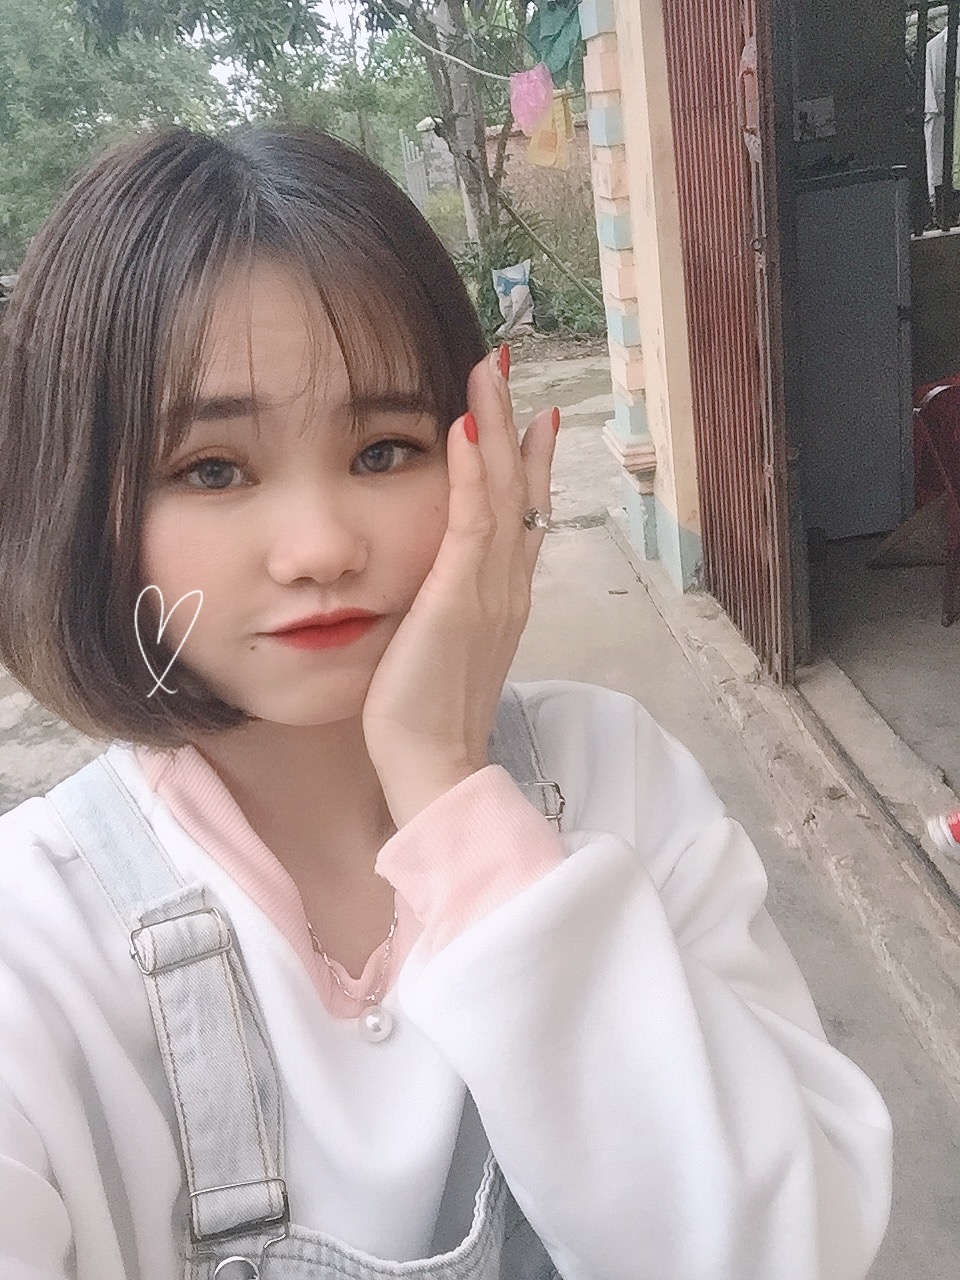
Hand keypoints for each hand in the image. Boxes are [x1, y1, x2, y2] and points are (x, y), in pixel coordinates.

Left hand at [362, 349, 557, 825]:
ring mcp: (489, 590)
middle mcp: (507, 585)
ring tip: (490, 373)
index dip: (527, 459)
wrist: (433, 763)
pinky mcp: (458, 600)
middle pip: (518, 488)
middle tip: (505, 368)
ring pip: (500, 493)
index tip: (531, 416)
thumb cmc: (429, 712)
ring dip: (495, 427)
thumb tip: (445, 579)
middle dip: (512, 423)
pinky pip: (471, 524)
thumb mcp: (448, 645)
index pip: (521, 512)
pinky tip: (464, 430)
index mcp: (504, 595)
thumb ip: (454, 603)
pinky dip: (470, 474)